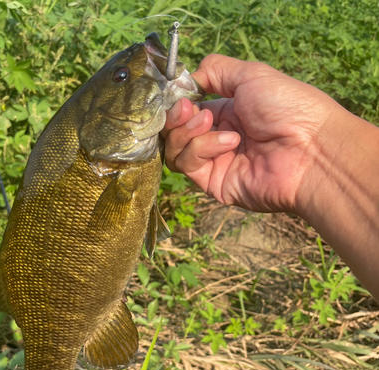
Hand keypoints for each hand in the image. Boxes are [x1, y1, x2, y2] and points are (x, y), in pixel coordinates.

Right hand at [162, 54, 347, 213]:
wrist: (310, 149)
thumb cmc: (287, 107)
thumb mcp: (251, 75)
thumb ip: (216, 71)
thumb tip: (186, 81)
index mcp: (226, 113)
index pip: (186, 110)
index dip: (177, 102)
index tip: (180, 95)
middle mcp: (217, 138)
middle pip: (174, 131)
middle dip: (176, 117)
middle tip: (190, 110)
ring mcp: (214, 162)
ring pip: (175, 149)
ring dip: (187, 132)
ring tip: (210, 123)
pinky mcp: (213, 183)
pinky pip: (188, 165)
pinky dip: (201, 148)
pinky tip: (228, 142)